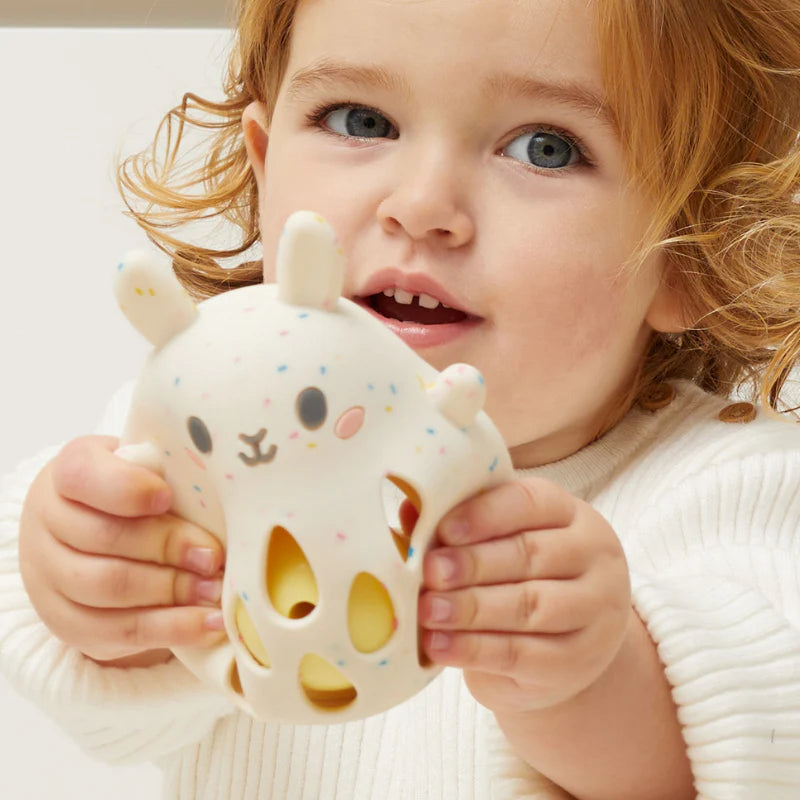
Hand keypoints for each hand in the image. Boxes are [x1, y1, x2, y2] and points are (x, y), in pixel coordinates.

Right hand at [19, 436, 226, 665]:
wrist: (89, 533)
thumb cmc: (135, 492)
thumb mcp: (148, 469)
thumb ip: (171, 475)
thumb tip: (219, 504)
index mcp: (68, 472)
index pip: (85, 475)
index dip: (128, 488)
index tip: (168, 496)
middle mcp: (46, 523)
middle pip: (105, 538)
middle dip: (167, 548)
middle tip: (213, 557)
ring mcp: (48, 578)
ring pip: (108, 588)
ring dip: (171, 591)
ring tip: (215, 590)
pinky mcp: (67, 625)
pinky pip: (118, 632)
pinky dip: (170, 629)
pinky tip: (208, 622)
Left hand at [418, 477, 630, 712]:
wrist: (562, 649)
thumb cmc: (518, 578)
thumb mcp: (497, 545)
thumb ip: (457, 526)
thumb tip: (409, 509)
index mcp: (569, 513)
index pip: (531, 502)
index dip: (485, 515)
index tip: (443, 530)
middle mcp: (593, 556)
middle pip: (532, 554)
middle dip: (474, 563)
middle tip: (430, 572)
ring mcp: (594, 610)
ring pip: (531, 606)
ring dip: (472, 608)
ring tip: (427, 610)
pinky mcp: (578, 661)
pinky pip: (523, 654)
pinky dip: (475, 650)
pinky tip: (438, 645)